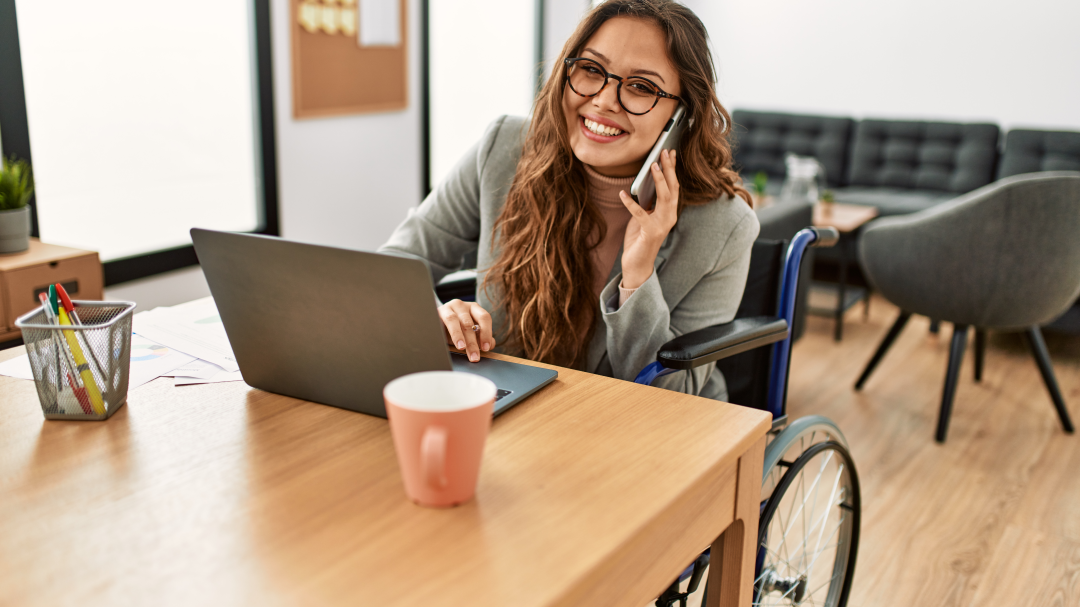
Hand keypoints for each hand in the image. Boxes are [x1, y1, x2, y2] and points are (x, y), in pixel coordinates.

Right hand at [437, 299, 494, 362]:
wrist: (436, 322)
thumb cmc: (456, 328)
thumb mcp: (469, 333)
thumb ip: (480, 337)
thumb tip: (490, 344)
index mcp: (474, 308)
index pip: (484, 318)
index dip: (486, 333)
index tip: (485, 348)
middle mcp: (462, 306)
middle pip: (469, 323)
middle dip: (472, 342)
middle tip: (474, 357)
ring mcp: (448, 307)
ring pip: (454, 320)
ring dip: (458, 336)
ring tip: (461, 348)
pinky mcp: (436, 312)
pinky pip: (441, 321)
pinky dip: (445, 331)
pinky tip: (446, 340)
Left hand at [618, 149, 678, 289]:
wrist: (637, 264)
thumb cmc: (639, 238)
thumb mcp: (643, 216)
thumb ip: (647, 201)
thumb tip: (642, 182)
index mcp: (670, 212)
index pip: (674, 186)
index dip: (672, 169)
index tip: (671, 152)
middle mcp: (670, 217)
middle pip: (672, 188)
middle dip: (669, 168)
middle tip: (664, 151)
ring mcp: (662, 225)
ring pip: (663, 197)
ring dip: (658, 180)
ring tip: (652, 166)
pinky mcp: (650, 232)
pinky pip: (640, 213)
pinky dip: (630, 203)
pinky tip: (622, 193)